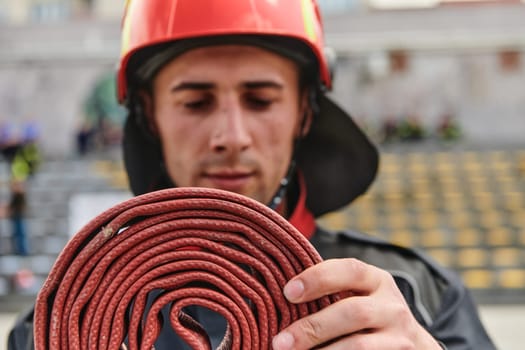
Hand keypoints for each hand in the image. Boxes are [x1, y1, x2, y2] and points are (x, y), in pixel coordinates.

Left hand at [272, 258, 441, 349]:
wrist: (412, 346)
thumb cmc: (367, 315)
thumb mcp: (357, 295)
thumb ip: (329, 290)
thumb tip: (279, 295)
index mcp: (376, 280)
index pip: (349, 270)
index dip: (317, 278)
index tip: (288, 292)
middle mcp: (392, 305)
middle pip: (352, 312)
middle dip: (312, 327)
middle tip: (280, 342)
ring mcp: (399, 336)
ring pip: (359, 345)